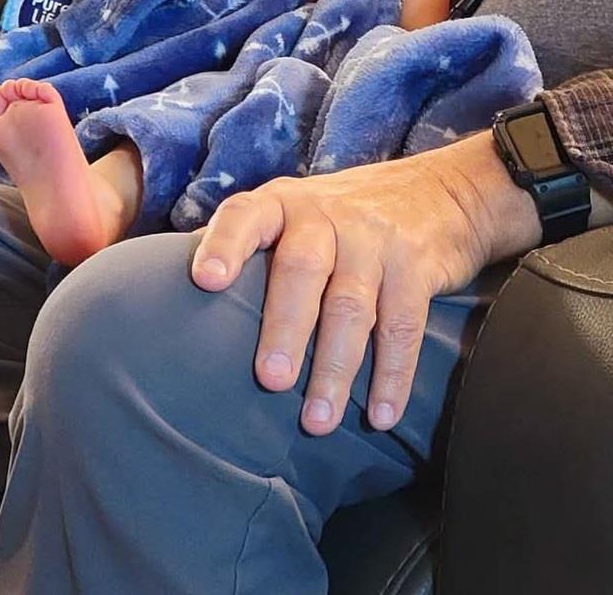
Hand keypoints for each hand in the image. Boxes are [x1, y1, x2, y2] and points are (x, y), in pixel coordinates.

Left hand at [191, 134, 540, 433]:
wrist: (443, 189)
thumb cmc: (344, 216)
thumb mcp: (295, 211)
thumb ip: (246, 245)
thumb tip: (170, 295)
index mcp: (284, 205)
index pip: (246, 216)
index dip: (226, 246)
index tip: (206, 280)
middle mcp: (328, 217)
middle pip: (302, 269)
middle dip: (285, 326)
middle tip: (270, 379)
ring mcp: (375, 240)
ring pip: (353, 306)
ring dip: (336, 368)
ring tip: (318, 422)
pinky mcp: (416, 266)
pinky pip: (404, 324)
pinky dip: (394, 374)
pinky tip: (382, 414)